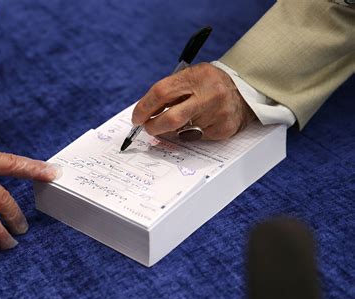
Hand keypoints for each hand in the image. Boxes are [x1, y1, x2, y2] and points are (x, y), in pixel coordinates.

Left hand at [132, 63, 255, 139]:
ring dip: (172, 130)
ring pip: (182, 131)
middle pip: (171, 118)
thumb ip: (171, 91)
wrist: (245, 92)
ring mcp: (218, 113)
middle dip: (153, 126)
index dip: (144, 107)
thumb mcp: (192, 77)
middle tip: (148, 128)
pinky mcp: (223, 129)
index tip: (137, 117)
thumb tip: (144, 113)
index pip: (161, 93)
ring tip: (179, 121)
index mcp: (197, 76)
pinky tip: (199, 123)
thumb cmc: (209, 86)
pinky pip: (196, 138)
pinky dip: (190, 134)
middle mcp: (209, 94)